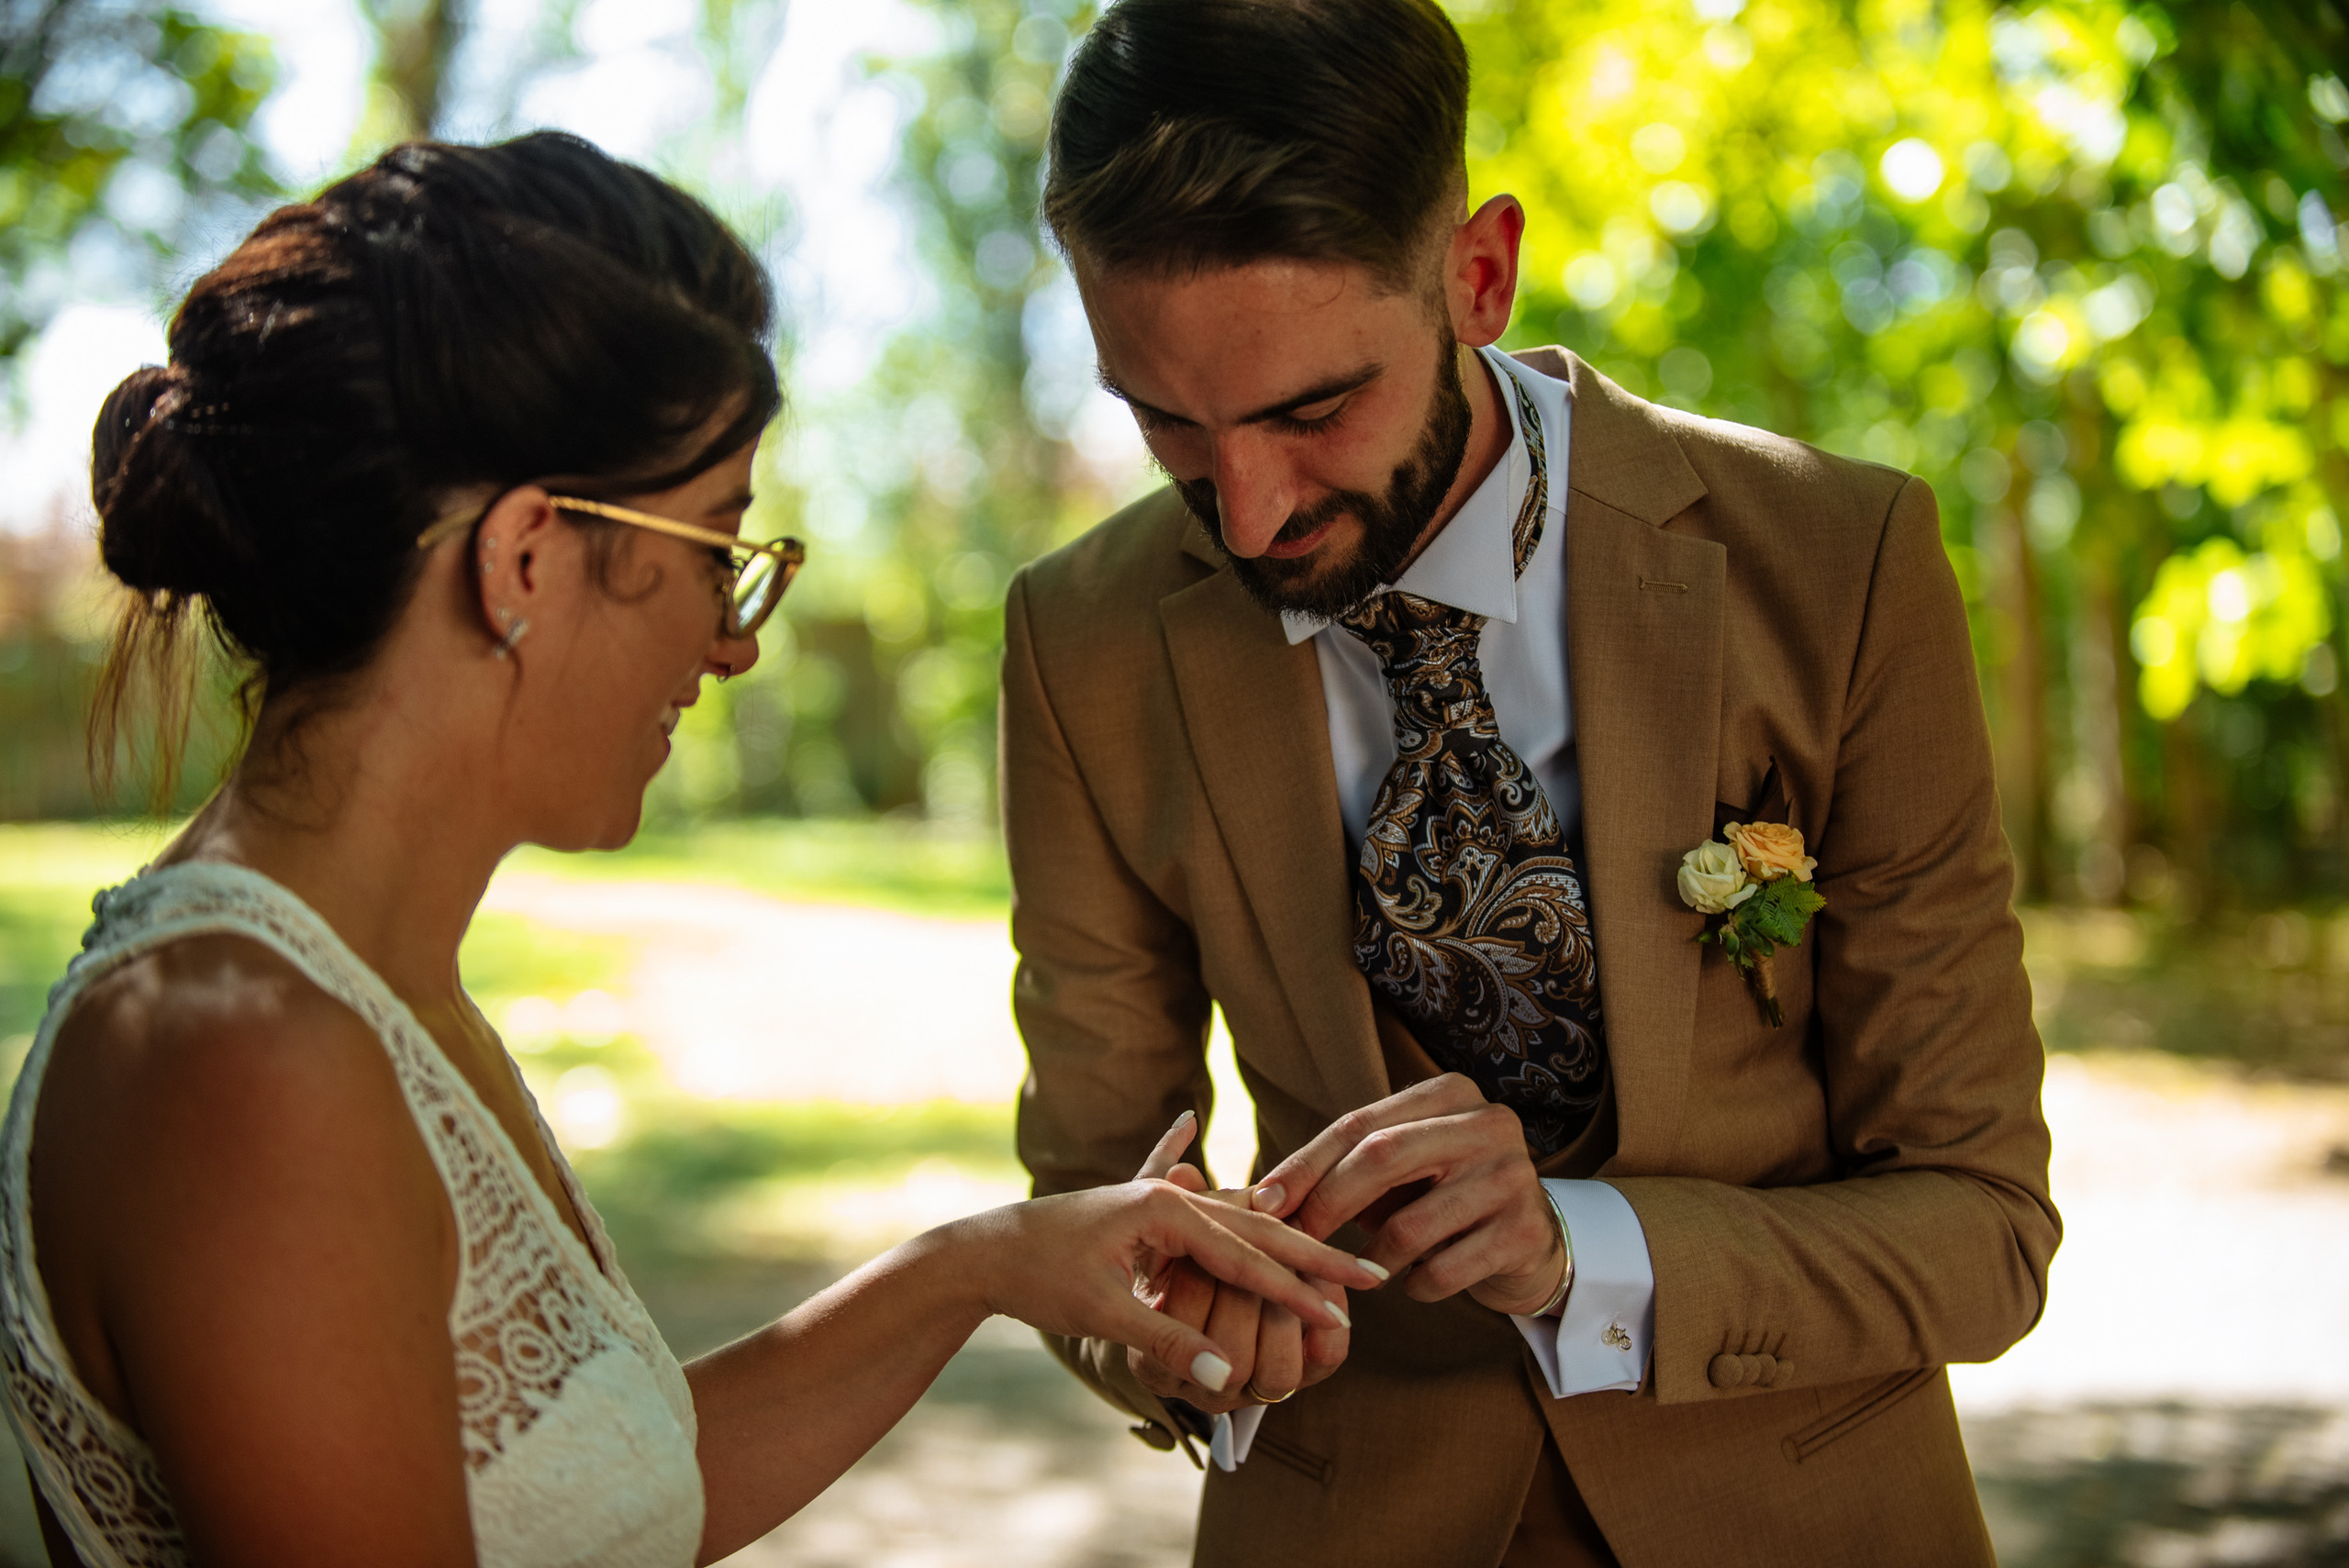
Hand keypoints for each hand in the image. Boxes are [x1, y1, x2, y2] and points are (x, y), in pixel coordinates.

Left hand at [957, 1125, 1379, 1400]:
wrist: (983, 1251)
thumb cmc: (1037, 1277)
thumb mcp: (1101, 1312)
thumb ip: (1166, 1339)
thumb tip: (1221, 1380)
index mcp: (1166, 1209)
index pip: (1248, 1255)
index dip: (1298, 1289)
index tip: (1347, 1312)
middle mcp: (1170, 1195)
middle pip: (1260, 1228)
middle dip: (1316, 1257)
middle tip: (1374, 1278)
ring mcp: (1160, 1201)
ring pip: (1242, 1223)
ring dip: (1290, 1243)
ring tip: (1340, 1261)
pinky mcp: (1149, 1215)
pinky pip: (1214, 1223)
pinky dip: (1245, 1230)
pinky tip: (1230, 1166)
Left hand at [1249, 1074, 1565, 1316]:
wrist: (1530, 1243)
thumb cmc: (1440, 1200)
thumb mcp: (1397, 1172)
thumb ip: (1343, 1170)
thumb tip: (1262, 1197)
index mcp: (1449, 1094)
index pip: (1358, 1124)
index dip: (1305, 1165)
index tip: (1264, 1202)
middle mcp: (1488, 1123)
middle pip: (1382, 1157)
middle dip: (1327, 1204)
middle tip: (1294, 1243)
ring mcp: (1513, 1176)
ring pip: (1410, 1225)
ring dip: (1371, 1258)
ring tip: (1364, 1270)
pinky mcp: (1525, 1232)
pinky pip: (1442, 1271)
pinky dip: (1414, 1286)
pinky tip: (1413, 1283)